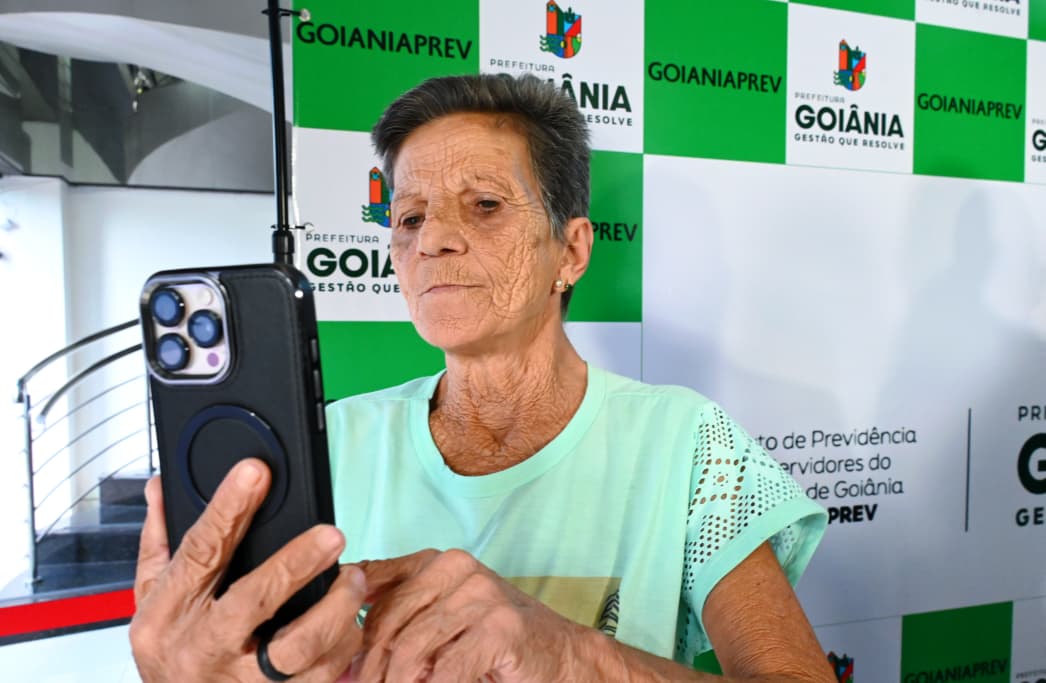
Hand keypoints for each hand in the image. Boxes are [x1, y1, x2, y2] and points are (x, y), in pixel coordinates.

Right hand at [129, 459, 367, 681]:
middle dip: (295, 564)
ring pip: (295, 649)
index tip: (256, 473)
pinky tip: (351, 623)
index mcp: (168, 611)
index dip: (229, 508)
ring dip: (333, 611)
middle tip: (332, 535)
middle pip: (251, 602)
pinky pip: (318, 677)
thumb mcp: (148, 596)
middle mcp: (201, 646)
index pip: (200, 551)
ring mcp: (238, 681)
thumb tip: (163, 486)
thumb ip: (160, 540)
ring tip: (353, 579)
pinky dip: (342, 648)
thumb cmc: (168, 652)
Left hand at [353, 549, 589, 682]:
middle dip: (369, 667)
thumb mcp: (442, 620)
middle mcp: (457, 568)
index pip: (372, 583)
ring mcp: (480, 595)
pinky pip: (445, 671)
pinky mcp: (499, 627)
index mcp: (437, 562)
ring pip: (411, 648)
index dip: (350, 627)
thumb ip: (401, 620)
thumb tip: (344, 652)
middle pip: (387, 621)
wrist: (561, 656)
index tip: (340, 661)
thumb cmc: (497, 642)